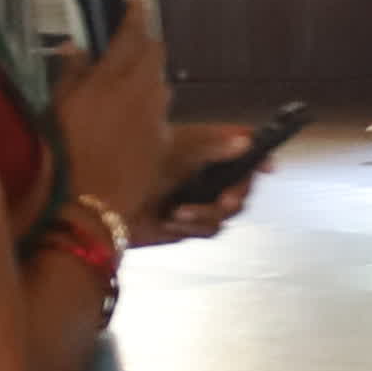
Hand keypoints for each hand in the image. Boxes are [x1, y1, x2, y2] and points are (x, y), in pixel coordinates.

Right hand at [47, 9, 171, 212]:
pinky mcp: (164, 141)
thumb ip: (70, 71)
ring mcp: (157, 116)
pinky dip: (150, 109)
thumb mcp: (57, 106)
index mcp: (112, 76)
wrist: (89, 202)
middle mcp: (142, 91)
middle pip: (155, 54)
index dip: (136, 14)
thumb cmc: (62, 152)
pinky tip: (134, 122)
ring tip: (130, 84)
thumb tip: (74, 44)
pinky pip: (161, 114)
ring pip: (161, 84)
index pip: (131, 34)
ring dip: (150, 77)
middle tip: (131, 44)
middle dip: (146, 45)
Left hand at [128, 119, 265, 244]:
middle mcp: (207, 175)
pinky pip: (211, 229)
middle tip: (224, 200)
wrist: (102, 207)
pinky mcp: (192, 224)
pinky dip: (193, 226)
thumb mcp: (175, 151)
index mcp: (205, 151)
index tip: (269, 167)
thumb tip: (247, 141)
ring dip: (206, 213)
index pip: (243, 150)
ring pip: (229, 212)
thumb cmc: (133, 168)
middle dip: (235, 194)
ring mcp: (201, 200)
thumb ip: (214, 145)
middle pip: (244, 185)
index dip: (260, 157)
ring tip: (180, 212)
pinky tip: (171, 220)